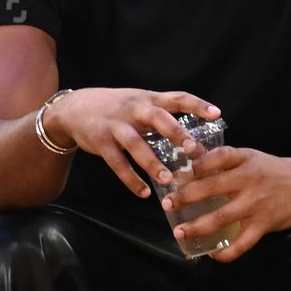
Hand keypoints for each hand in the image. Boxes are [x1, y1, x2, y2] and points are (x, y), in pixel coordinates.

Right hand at [41, 88, 219, 197]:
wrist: (73, 108)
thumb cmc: (114, 107)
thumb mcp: (137, 102)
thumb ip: (161, 114)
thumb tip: (192, 138)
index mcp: (148, 99)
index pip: (177, 98)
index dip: (197, 105)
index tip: (217, 114)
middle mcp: (134, 109)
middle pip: (158, 118)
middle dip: (176, 133)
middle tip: (193, 150)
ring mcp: (115, 125)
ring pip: (136, 144)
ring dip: (152, 163)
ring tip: (167, 180)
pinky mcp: (101, 142)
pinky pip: (117, 163)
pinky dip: (130, 179)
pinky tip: (143, 192)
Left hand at [162, 149, 290, 262]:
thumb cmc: (271, 170)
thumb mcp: (249, 157)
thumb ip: (221, 160)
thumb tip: (188, 158)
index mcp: (243, 160)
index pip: (217, 156)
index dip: (197, 164)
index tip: (180, 174)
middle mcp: (248, 180)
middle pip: (211, 188)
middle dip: (185, 198)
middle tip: (166, 205)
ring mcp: (256, 204)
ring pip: (221, 217)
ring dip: (197, 227)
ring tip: (180, 233)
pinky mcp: (264, 224)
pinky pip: (242, 243)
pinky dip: (226, 252)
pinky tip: (212, 254)